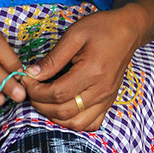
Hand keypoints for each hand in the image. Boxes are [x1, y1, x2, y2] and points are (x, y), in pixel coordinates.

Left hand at [21, 8, 140, 131]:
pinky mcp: (108, 102)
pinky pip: (90, 124)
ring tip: (42, 99)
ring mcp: (106, 99)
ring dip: (54, 116)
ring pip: (76, 122)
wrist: (127, 31)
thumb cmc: (101, 28)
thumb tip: (32, 74)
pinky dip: (73, 121)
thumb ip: (53, 58)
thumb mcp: (74, 35)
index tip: (26, 79)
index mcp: (91, 72)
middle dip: (40, 104)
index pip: (56, 93)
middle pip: (63, 111)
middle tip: (30, 89)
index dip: (36, 90)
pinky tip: (63, 108)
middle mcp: (101, 91)